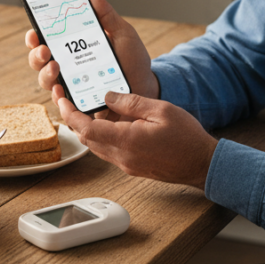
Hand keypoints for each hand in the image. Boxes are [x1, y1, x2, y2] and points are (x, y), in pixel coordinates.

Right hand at [25, 0, 159, 106]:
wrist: (146, 87)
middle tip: (44, 49)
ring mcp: (72, 85)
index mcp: (75, 47)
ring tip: (55, 66)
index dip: (35, 35)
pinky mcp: (79, 104)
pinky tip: (61, 90)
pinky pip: (61, 103)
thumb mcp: (122, 33)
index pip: (48, 39)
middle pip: (39, 60)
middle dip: (36, 54)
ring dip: (45, 73)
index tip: (34, 30)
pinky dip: (58, 96)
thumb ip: (107, 15)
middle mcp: (68, 65)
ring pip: (46, 80)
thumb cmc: (133, 61)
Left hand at [56, 91, 216, 189]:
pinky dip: (100, 137)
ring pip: (95, 147)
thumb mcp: (161, 110)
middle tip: (68, 101)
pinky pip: (108, 152)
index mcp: (126, 140)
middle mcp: (122, 156)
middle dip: (73, 120)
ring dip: (86, 130)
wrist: (201, 165)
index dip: (70, 113)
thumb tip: (107, 96)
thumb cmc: (186, 138)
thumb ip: (131, 102)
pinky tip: (106, 124)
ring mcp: (126, 164)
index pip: (87, 128)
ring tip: (83, 110)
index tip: (62, 99)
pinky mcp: (132, 167)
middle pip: (87, 139)